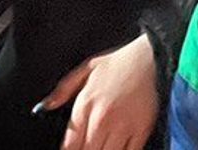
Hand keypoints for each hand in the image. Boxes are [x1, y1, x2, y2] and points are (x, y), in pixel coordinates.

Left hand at [39, 32, 158, 149]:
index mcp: (85, 105)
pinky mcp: (141, 131)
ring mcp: (122, 127)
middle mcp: (101, 119)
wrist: (153, 57)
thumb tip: (44, 106)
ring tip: (102, 146)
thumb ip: (63, 90)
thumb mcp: (87, 68)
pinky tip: (117, 148)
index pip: (70, 145)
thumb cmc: (121, 62)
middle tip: (87, 146)